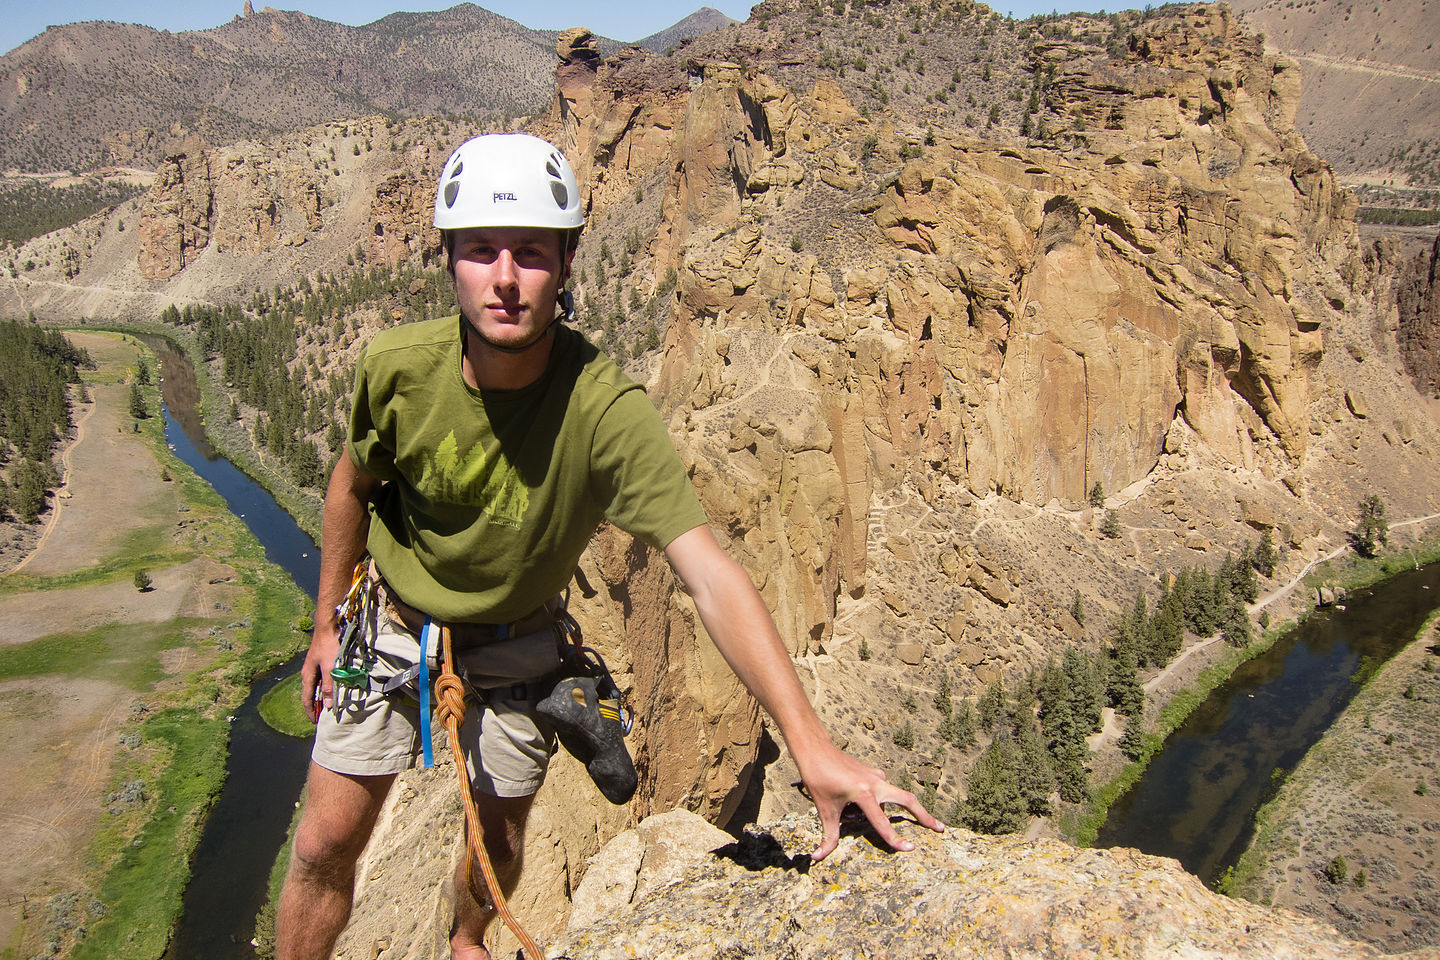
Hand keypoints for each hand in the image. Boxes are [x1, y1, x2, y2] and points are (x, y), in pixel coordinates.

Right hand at [300, 621, 340, 723]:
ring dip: (321, 696)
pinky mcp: (321, 661)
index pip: (307, 699)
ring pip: (317, 686)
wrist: (328, 627)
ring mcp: (314, 667)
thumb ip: (328, 686)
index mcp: (307, 676)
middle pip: (311, 694)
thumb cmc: (328, 646)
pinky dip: (326, 687)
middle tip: (322, 717)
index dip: (310, 711)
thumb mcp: (329, 668)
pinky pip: (322, 679)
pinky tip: (333, 688)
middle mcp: (308, 672)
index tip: (315, 722)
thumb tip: (326, 705)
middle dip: (316, 706)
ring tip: (328, 705)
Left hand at [797, 744, 943, 861]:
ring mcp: (877, 776)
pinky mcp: (874, 773)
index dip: (895, 839)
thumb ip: (827, 836)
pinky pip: (880, 790)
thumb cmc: (818, 779)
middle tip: (940, 829)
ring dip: (885, 809)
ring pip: (892, 795)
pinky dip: (875, 800)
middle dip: (924, 815)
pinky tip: (849, 799)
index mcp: (864, 793)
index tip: (910, 848)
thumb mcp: (823, 809)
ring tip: (850, 809)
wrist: (816, 750)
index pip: (882, 823)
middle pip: (908, 800)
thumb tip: (817, 857)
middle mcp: (876, 783)